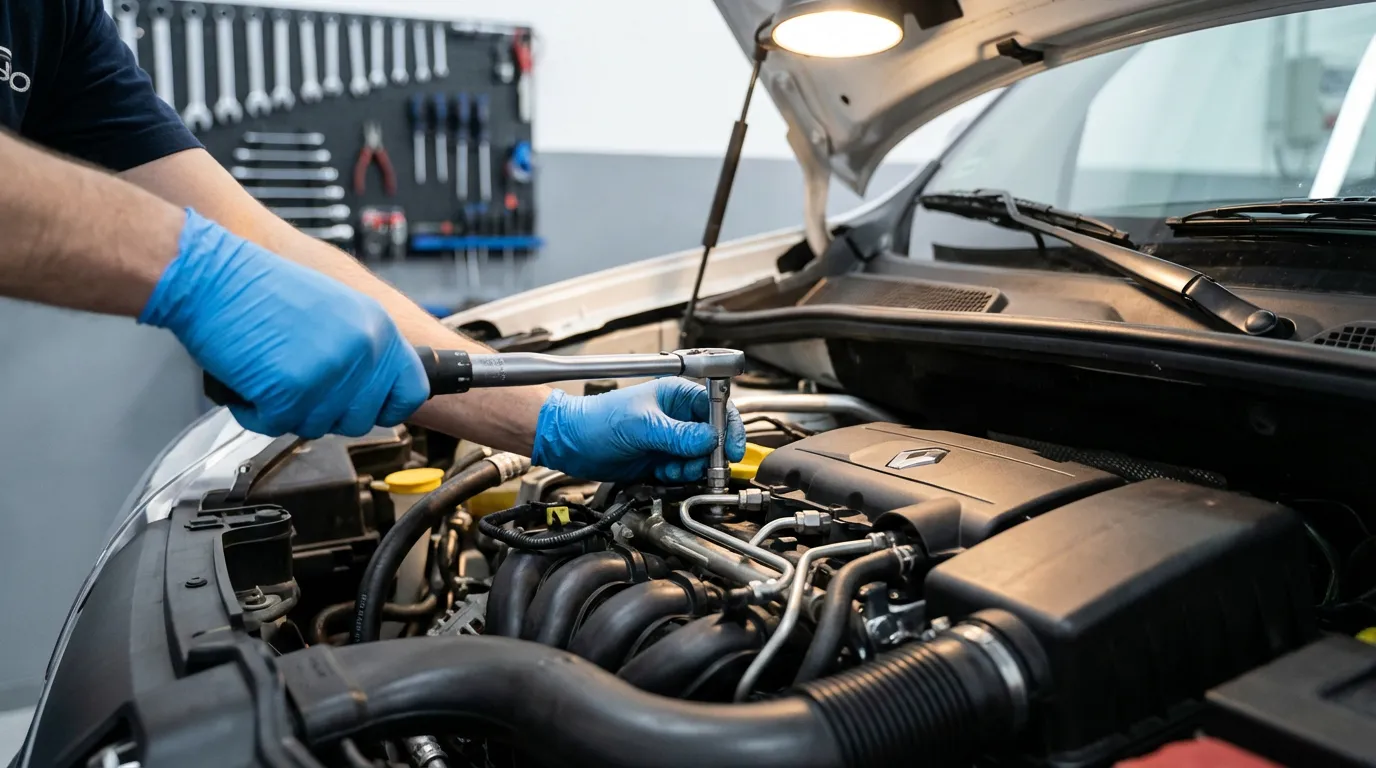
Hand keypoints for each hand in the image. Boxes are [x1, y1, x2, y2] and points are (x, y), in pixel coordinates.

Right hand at [140, 210, 428, 438]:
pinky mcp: (289, 392)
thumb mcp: (337, 307)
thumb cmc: (261, 288)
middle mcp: (360, 351)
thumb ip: (363, 347)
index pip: (410, 390)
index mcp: (377, 328)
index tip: (371, 407)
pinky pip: (276, 426)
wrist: (211, 274)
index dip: (388, 406)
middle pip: (361, 418)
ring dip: (288, 410)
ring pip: (317, 425)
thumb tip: (376, 385)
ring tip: (270, 371)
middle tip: (298, 385)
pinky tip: (249, 380)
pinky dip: (256, 412)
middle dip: (328, 411)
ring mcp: (328, 374)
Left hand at [531, 378, 745, 482]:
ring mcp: (670, 439)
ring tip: (670, 468)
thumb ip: (678, 435)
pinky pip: (683, 471)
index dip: (729, 429)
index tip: (732, 450)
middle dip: (707, 456)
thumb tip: (710, 440)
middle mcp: (678, 416)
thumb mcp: (641, 426)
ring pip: (700, 458)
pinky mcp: (662, 459)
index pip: (718, 408)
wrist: (571, 443)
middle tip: (694, 466)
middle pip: (714, 438)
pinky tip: (661, 472)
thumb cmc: (597, 421)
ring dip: (690, 468)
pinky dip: (677, 477)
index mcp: (677, 395)